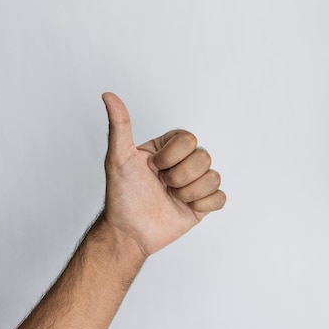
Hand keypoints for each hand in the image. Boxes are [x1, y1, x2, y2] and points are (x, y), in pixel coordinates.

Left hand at [101, 92, 225, 257]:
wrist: (129, 232)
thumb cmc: (122, 195)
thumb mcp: (118, 157)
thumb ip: (119, 125)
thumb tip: (108, 95)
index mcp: (168, 148)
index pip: (189, 139)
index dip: (171, 156)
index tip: (152, 167)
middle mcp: (184, 162)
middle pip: (204, 157)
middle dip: (179, 176)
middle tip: (162, 185)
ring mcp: (194, 183)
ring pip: (213, 177)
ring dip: (188, 192)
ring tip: (171, 198)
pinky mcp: (203, 204)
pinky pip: (220, 197)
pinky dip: (202, 204)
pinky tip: (185, 208)